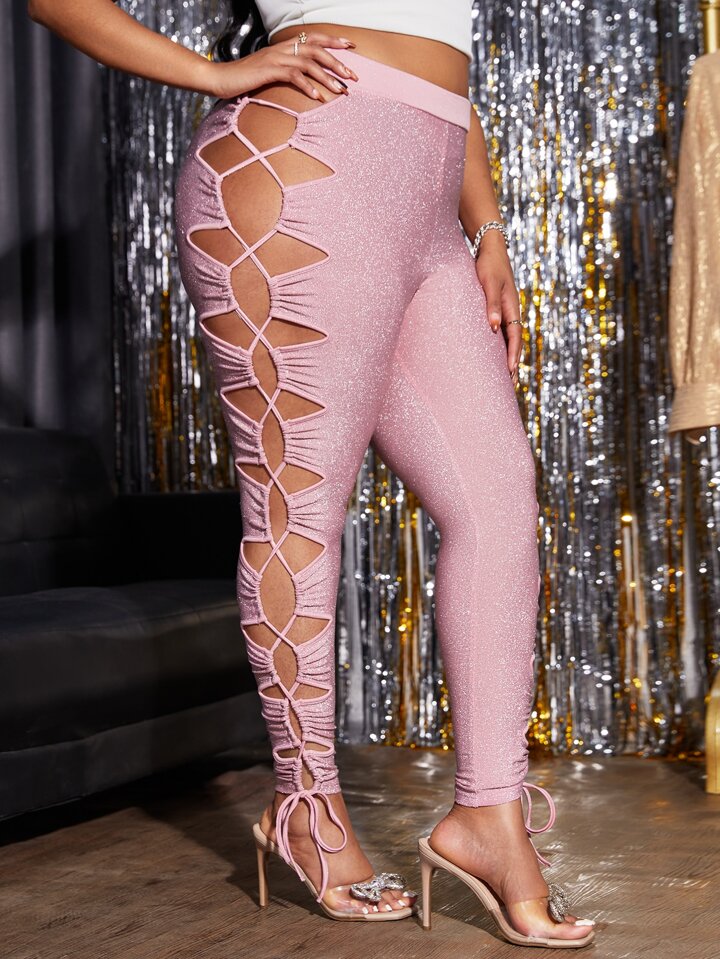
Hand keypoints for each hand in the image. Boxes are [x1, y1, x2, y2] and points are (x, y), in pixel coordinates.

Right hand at [205, 32, 359, 100]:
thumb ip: (286, 71)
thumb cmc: (245, 79)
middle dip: (338, 62)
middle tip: (354, 77)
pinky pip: (293, 76)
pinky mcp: (269, 71)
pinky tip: (317, 97)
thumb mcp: (269, 72)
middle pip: (317, 50)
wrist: (221, 78)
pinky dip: (307, 86)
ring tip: (341, 90)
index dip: (333, 40)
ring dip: (328, 77)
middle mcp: (282, 49)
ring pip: (309, 63)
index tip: (352, 46)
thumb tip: (305, 80)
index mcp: (284, 46)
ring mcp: (275, 58)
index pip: (314, 38)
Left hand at [474, 230, 522, 387]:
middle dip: (513, 361)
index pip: (515, 336)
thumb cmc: (488, 265)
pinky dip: (502, 344)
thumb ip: (491, 304)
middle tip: (511, 383)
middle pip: (515, 341)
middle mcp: (511, 310)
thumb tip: (493, 327)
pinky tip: (495, 352)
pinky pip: (503, 330)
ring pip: (510, 337)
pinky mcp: (499, 307)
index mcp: (512, 307)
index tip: (510, 371)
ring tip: (505, 374)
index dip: (513, 354)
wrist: (490, 248)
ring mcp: (506, 309)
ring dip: (508, 355)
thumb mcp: (489, 283)